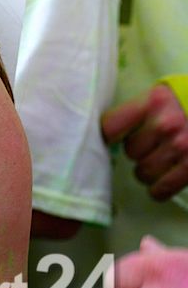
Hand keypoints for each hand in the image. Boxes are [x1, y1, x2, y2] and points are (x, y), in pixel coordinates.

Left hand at [102, 83, 187, 199]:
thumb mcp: (165, 97)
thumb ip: (141, 110)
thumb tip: (110, 134)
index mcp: (155, 102)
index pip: (112, 126)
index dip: (108, 136)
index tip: (111, 140)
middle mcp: (166, 124)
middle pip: (130, 151)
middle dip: (138, 152)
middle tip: (151, 148)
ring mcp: (182, 147)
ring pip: (143, 172)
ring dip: (148, 171)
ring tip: (159, 163)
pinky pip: (162, 188)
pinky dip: (158, 190)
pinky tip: (161, 184)